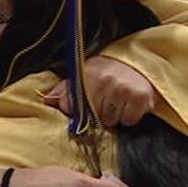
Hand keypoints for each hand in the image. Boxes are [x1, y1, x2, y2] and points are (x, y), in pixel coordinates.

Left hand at [45, 56, 161, 126]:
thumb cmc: (108, 73)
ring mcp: (122, 89)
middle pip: (91, 117)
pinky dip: (129, 117)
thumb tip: (47, 100)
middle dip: (97, 114)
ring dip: (113, 117)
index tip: (82, 108)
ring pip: (109, 121)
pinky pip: (128, 121)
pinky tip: (129, 104)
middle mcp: (104, 80)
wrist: (140, 65)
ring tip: (117, 103)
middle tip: (105, 102)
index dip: (74, 111)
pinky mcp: (139, 98)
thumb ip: (65, 88)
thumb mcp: (85, 74)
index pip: (69, 105)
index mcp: (86, 74)